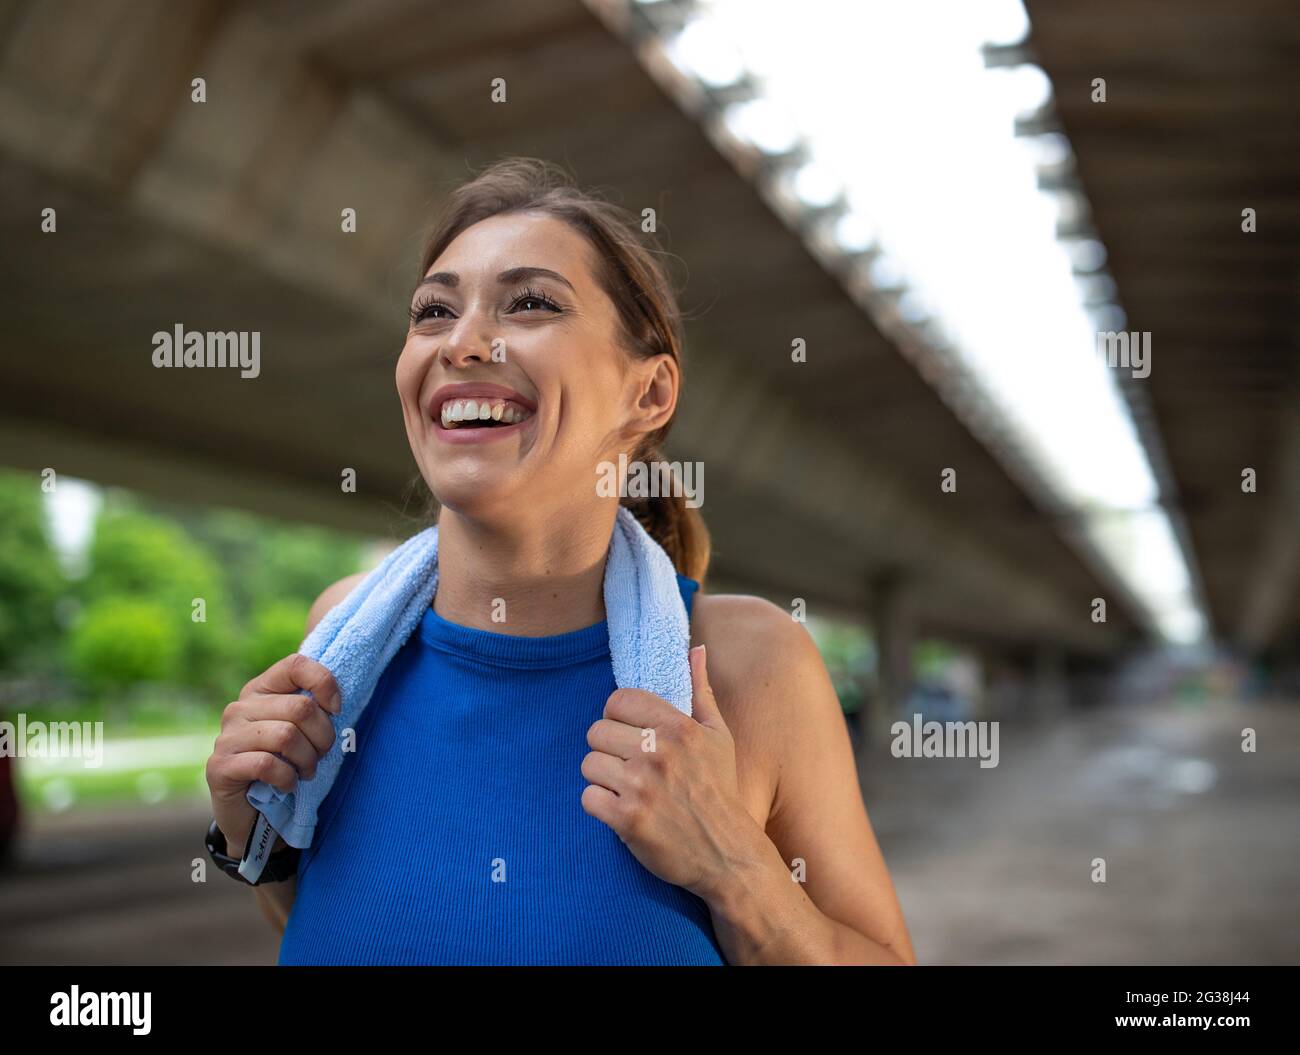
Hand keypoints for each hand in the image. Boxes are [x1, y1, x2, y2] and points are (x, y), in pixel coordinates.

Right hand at [205, 653, 339, 855]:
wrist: (256, 816)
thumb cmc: (286, 766)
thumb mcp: (304, 732)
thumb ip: (314, 708)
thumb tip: (337, 697)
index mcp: (261, 690)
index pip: (296, 665)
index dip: (324, 683)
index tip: (337, 709)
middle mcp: (239, 708)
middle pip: (300, 708)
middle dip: (323, 737)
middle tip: (320, 756)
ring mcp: (227, 736)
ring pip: (286, 736)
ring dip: (307, 760)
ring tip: (305, 772)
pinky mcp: (219, 766)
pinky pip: (267, 764)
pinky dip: (287, 778)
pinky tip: (287, 785)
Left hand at [580, 645, 756, 900]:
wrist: (727, 852)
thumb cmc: (720, 790)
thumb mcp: (718, 736)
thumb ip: (702, 690)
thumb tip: (697, 649)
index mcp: (677, 727)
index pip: (617, 700)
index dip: (616, 717)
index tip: (628, 735)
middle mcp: (658, 752)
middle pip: (596, 731)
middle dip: (608, 750)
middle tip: (627, 767)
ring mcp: (641, 786)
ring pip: (588, 763)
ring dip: (602, 778)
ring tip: (624, 789)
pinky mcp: (628, 819)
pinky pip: (587, 797)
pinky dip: (598, 806)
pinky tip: (620, 810)